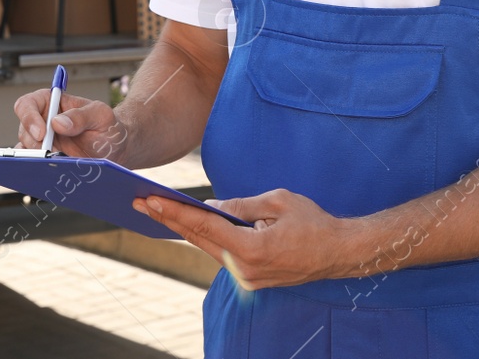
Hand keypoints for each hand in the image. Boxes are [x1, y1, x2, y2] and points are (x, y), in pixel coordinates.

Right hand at [12, 90, 129, 162]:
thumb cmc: (107, 127)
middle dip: (35, 143)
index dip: (29, 117)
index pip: (28, 104)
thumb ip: (81, 116)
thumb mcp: (101, 116)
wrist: (115, 150)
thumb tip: (57, 122)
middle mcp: (43, 121)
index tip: (42, 133)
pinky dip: (38, 169)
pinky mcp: (46, 159)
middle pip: (24, 130)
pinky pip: (32, 164)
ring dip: (38, 158)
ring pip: (26, 149)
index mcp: (52, 102)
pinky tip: (53, 171)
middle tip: (52, 153)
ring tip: (58, 163)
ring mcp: (43, 142)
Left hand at [133, 188, 356, 289]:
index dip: (174, 212)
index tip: (150, 200)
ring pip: (207, 248)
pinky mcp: (251, 279)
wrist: (339, 253)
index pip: (205, 227)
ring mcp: (247, 278)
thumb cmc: (313, 222)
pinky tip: (185, 224)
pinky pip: (221, 253)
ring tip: (155, 210)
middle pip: (198, 240)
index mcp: (252, 249)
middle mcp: (245, 269)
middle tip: (139, 202)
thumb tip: (211, 205)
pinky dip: (204, 238)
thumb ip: (241, 205)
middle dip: (167, 219)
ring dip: (183, 229)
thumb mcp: (277, 201)